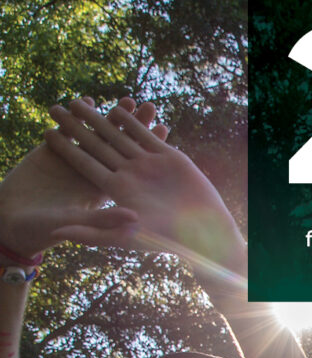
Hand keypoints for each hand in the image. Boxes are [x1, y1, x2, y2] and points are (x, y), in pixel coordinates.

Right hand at [0, 99, 164, 257]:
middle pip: (122, 146)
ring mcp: (74, 161)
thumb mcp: (79, 224)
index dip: (150, 151)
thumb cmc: (46, 232)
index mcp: (109, 190)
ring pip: (97, 134)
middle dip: (137, 126)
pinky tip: (89, 102)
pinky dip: (77, 117)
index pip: (135, 167)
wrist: (11, 223)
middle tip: (152, 107)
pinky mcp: (51, 151)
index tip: (166, 131)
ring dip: (111, 117)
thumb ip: (104, 219)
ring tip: (127, 99)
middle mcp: (95, 173)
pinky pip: (68, 130)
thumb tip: (133, 217)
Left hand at [44, 100, 244, 270]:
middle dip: (77, 126)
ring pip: (120, 136)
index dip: (66, 148)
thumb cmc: (167, 240)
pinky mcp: (169, 157)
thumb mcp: (124, 237)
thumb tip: (57, 232)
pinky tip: (118, 107)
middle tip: (54, 107)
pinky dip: (134, 121)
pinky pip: (147, 135)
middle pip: (97, 145)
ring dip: (100, 118)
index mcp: (118, 190)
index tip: (45, 132)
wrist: (203, 231)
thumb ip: (91, 233)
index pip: (85, 164)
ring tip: (80, 100)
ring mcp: (149, 165)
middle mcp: (131, 175)